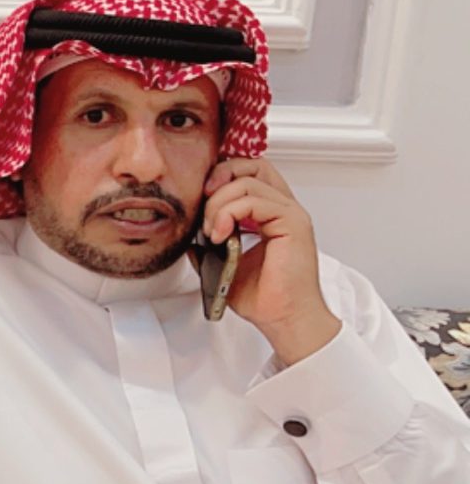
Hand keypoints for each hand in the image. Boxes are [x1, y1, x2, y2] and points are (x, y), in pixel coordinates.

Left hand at [202, 157, 340, 365]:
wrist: (284, 318)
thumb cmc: (265, 298)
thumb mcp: (225, 265)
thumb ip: (209, 245)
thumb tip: (190, 236)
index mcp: (271, 214)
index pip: (250, 174)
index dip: (222, 176)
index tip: (201, 198)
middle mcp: (284, 209)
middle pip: (254, 165)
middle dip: (221, 176)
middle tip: (203, 200)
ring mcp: (291, 214)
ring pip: (248, 182)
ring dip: (219, 203)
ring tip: (212, 230)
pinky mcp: (293, 224)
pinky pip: (255, 201)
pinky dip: (230, 213)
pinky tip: (221, 234)